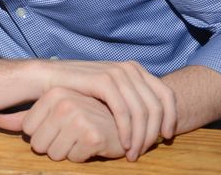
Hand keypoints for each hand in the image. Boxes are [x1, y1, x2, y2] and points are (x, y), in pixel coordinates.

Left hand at [0, 88, 129, 161]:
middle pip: (39, 145)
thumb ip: (24, 118)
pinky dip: (83, 157)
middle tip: (72, 137)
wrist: (124, 120)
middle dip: (55, 147)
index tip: (60, 128)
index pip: (28, 131)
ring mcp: (80, 118)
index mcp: (53, 94)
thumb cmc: (85, 117)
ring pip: (55, 154)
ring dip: (69, 153)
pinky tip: (93, 145)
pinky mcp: (94, 136)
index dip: (44, 136)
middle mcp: (65, 103)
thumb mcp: (53, 113)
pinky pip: (74, 159)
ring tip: (82, 140)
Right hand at [33, 60, 175, 160]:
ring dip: (140, 136)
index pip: (166, 95)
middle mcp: (130, 68)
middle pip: (156, 106)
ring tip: (133, 153)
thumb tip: (154, 118)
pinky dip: (127, 131)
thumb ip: (131, 97)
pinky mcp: (103, 81)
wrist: (49, 79)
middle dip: (153, 133)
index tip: (166, 137)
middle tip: (145, 151)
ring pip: (141, 112)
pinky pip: (124, 111)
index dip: (171, 118)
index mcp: (135, 69)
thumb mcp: (111, 92)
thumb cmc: (79, 89)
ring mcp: (117, 72)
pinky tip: (124, 144)